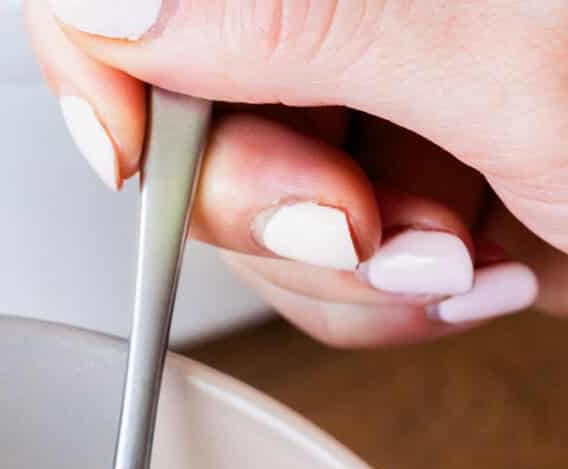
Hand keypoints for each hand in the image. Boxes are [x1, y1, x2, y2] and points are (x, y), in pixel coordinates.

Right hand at [25, 0, 567, 345]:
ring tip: (465, 245)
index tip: (133, 160)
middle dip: (275, 206)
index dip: (103, 65)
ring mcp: (372, 94)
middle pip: (184, 114)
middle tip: (373, 217)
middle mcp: (349, 12)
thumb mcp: (502, 60)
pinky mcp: (398, 178)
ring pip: (245, 215)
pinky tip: (476, 265)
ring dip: (352, 273)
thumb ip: (294, 22)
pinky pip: (314, 270)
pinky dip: (387, 301)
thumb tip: (110, 2)